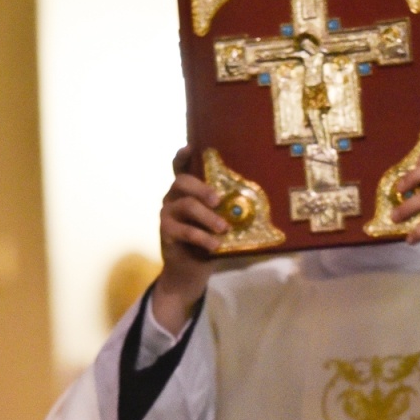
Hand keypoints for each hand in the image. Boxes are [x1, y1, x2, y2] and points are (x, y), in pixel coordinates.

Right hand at [154, 147, 225, 334]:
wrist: (189, 272)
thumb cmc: (208, 241)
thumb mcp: (218, 222)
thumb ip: (225, 209)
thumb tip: (253, 201)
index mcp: (186, 191)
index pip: (179, 167)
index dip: (182, 156)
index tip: (189, 147)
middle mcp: (172, 198)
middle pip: (182, 182)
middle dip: (202, 188)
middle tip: (219, 200)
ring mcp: (167, 215)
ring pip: (186, 206)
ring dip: (208, 217)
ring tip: (223, 228)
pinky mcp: (166, 233)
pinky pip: (184, 231)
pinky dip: (202, 237)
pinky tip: (214, 245)